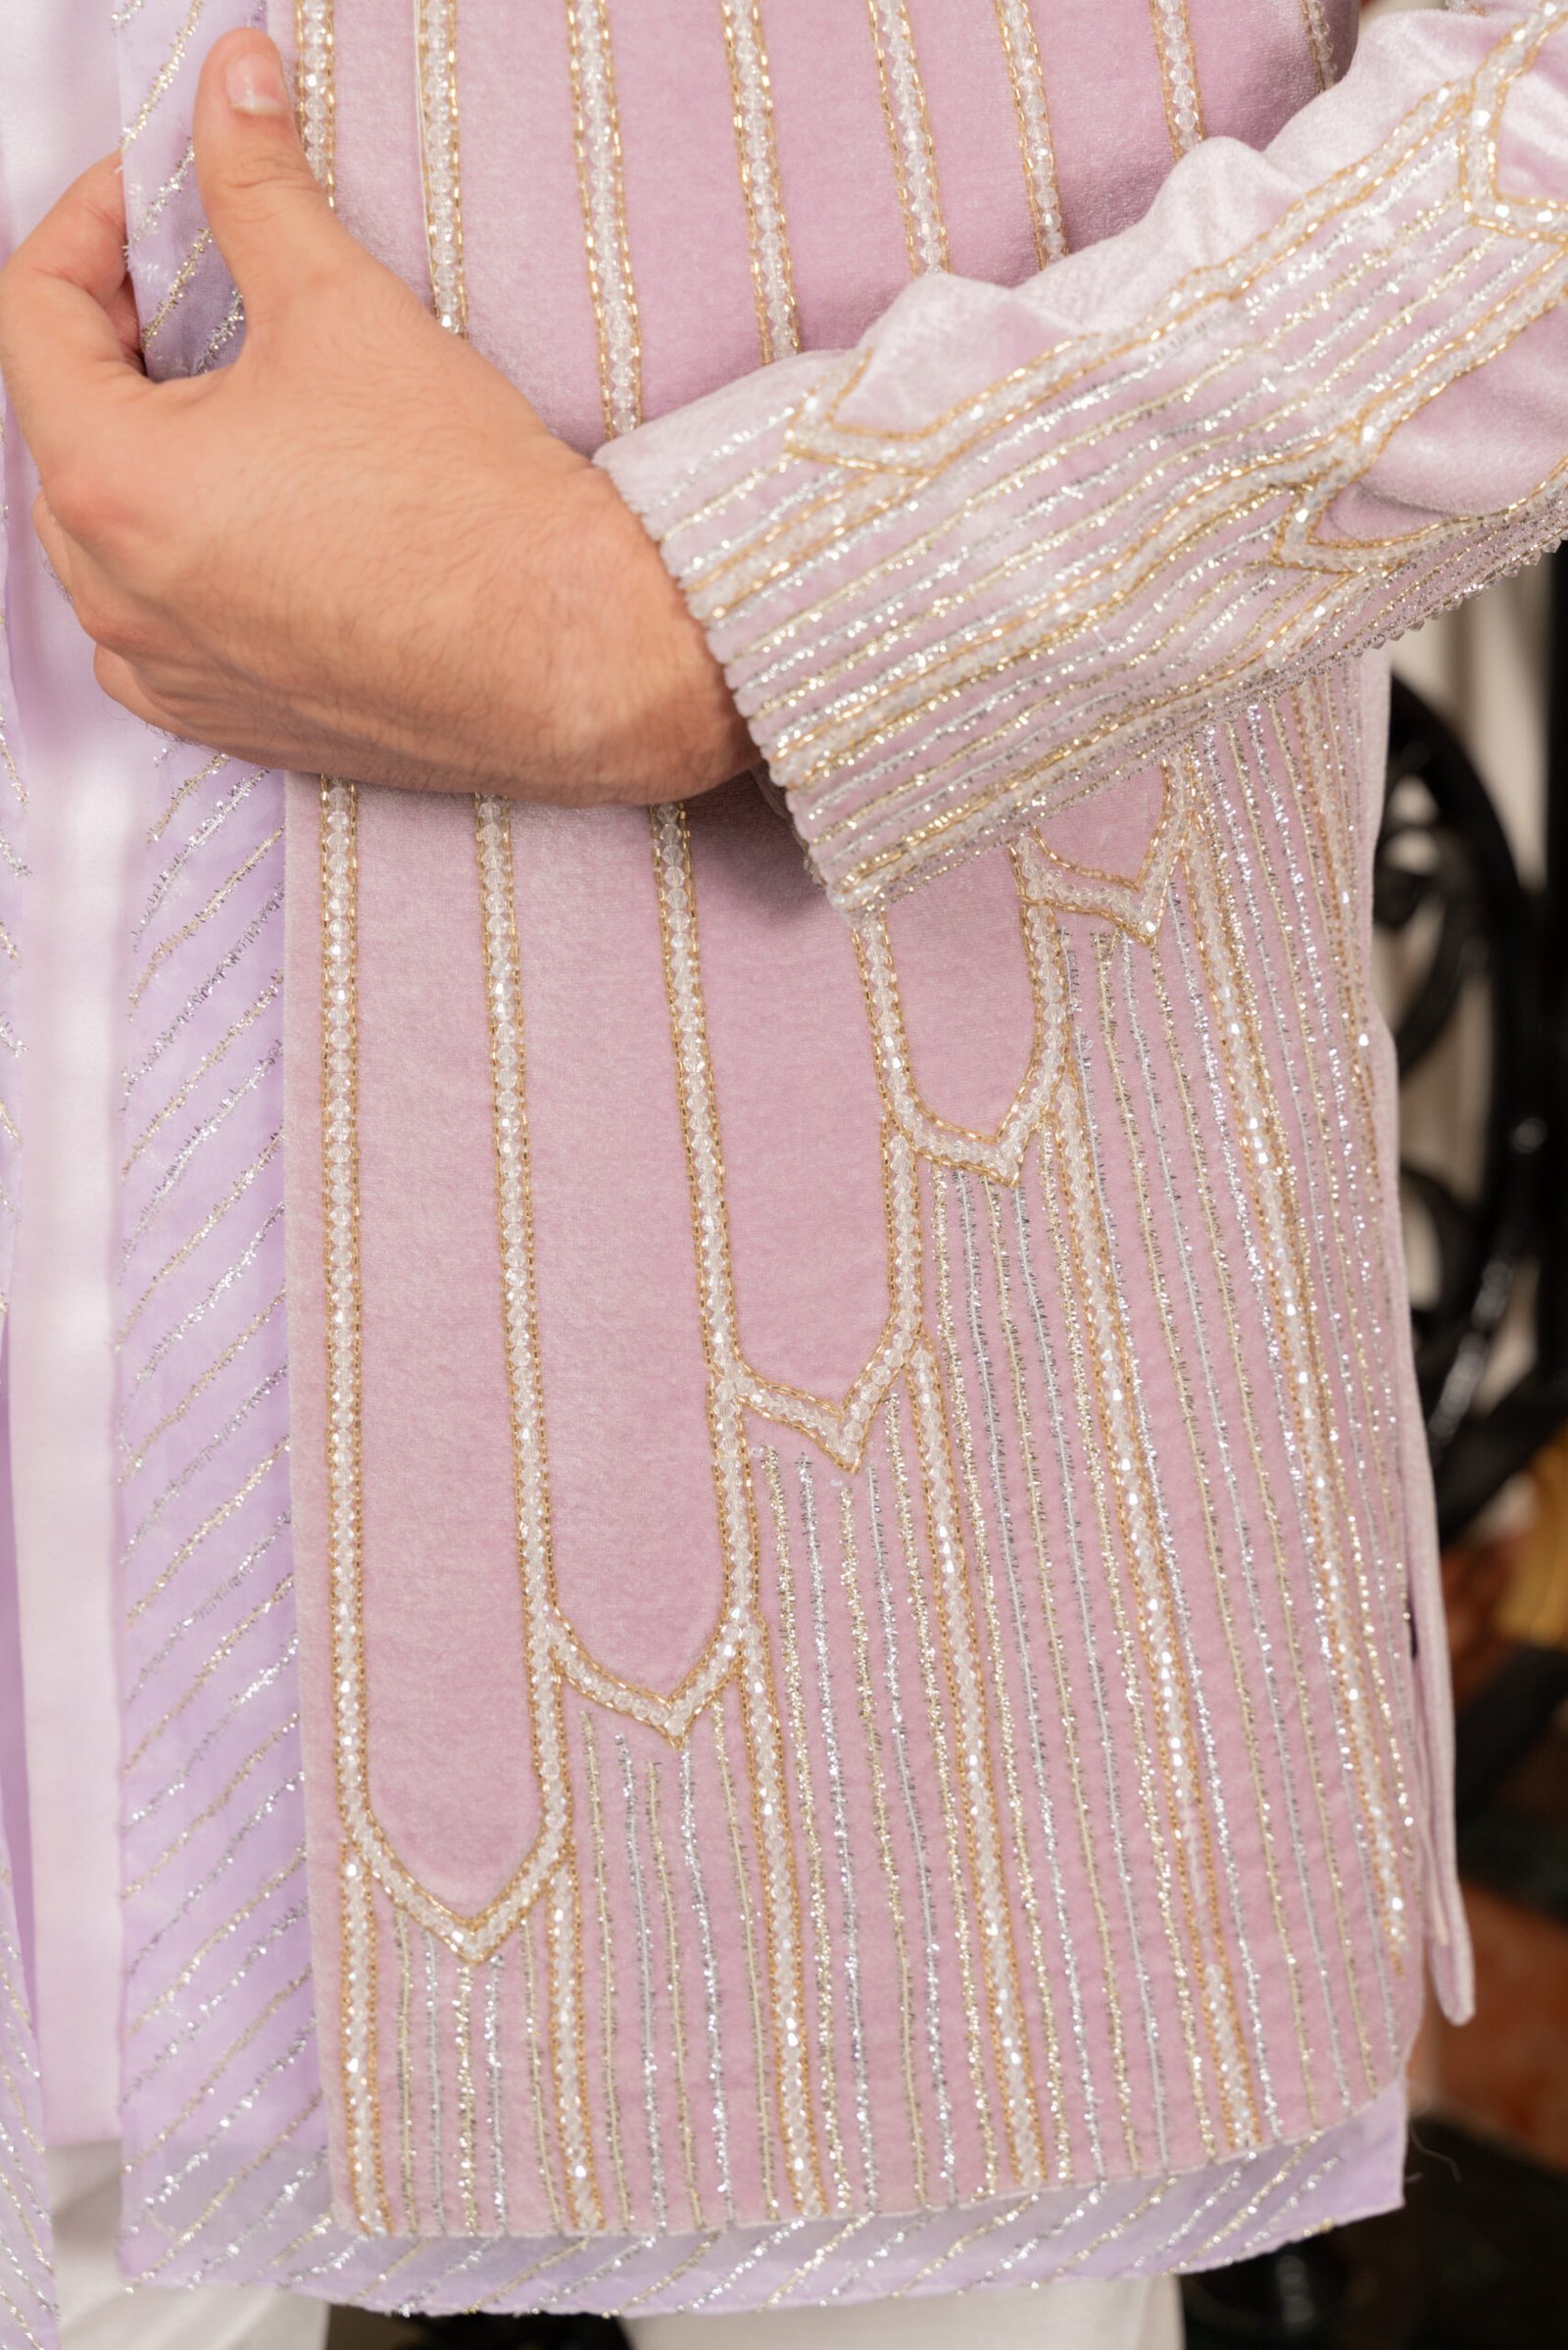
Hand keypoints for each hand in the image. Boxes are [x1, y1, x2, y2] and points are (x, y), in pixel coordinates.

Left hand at [0, 31, 751, 806]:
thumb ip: (256, 186)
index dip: (94, 226)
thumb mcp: (344, 307)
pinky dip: (187, 567)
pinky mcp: (230, 725)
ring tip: (243, 411)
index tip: (157, 203)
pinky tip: (265, 526)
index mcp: (114, 483)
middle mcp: (117, 596)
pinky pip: (160, 633)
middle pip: (64, 425)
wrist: (577, 656)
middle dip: (120, 345)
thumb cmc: (472, 513)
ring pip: (105, 537)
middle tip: (204, 293)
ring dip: (152, 459)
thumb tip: (231, 93)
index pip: (31, 313)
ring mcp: (169, 674)